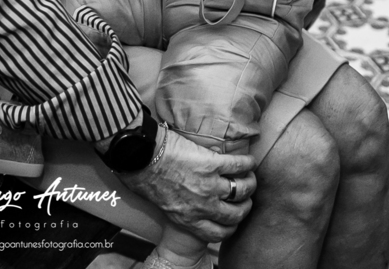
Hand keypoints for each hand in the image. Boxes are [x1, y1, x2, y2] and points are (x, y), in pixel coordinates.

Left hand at [117, 130, 255, 242]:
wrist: (140, 155)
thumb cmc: (141, 176)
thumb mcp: (159, 203)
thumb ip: (174, 207)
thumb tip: (178, 201)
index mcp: (187, 218)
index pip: (218, 234)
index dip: (230, 228)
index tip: (232, 220)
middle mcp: (202, 206)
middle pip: (235, 215)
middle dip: (243, 208)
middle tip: (243, 199)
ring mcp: (209, 185)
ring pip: (241, 191)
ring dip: (248, 184)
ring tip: (248, 178)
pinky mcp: (212, 164)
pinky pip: (238, 166)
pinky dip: (247, 163)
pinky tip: (248, 161)